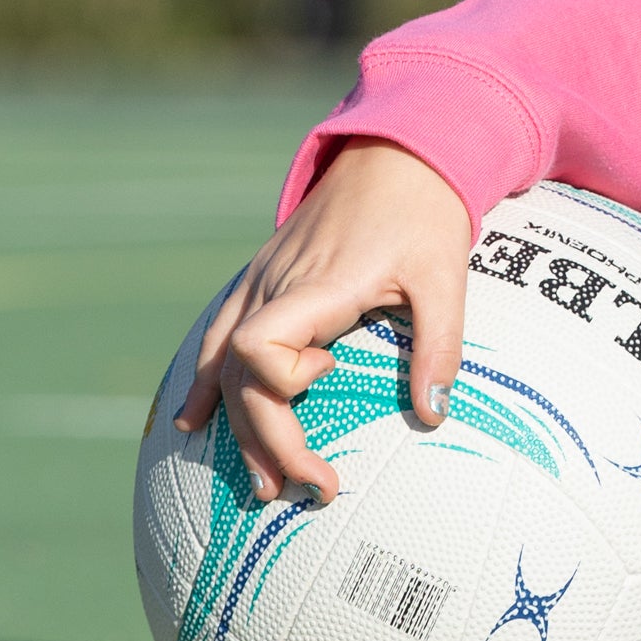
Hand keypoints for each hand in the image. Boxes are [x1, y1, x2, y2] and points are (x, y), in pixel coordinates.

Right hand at [174, 140, 471, 507]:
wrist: (399, 151)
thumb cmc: (425, 214)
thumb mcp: (445, 277)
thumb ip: (439, 345)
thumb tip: (434, 415)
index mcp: (315, 286)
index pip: (256, 349)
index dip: (282, 382)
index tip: (331, 379)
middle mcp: (275, 285)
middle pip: (238, 375)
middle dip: (265, 440)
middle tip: (306, 489)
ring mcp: (262, 280)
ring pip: (222, 362)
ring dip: (235, 424)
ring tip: (259, 480)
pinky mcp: (263, 276)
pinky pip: (220, 334)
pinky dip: (207, 380)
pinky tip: (194, 418)